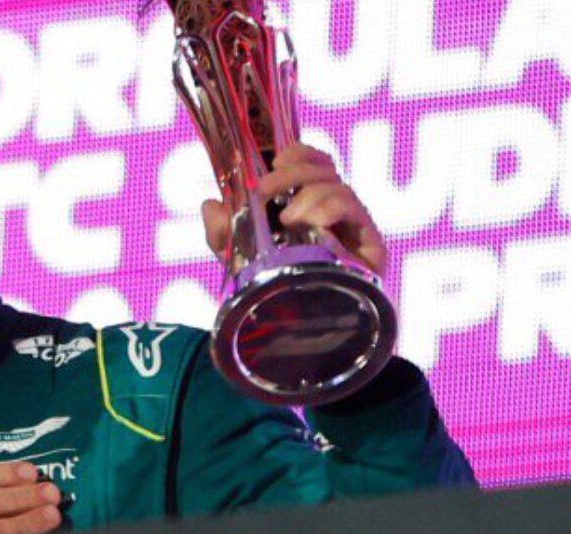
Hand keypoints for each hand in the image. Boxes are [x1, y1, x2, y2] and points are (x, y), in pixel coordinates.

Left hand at [201, 143, 388, 275]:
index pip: (316, 163)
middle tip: (264, 189)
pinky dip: (331, 207)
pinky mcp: (370, 245)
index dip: (299, 153)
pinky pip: (354, 208)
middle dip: (292, 171)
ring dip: (308, 194)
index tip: (275, 161)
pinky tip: (314, 222)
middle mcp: (336, 211)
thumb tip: (210, 205)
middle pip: (325, 169)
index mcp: (311, 205)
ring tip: (288, 218)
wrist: (300, 332)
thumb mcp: (239, 259)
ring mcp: (353, 227)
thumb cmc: (274, 290)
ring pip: (338, 186)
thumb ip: (222, 232)